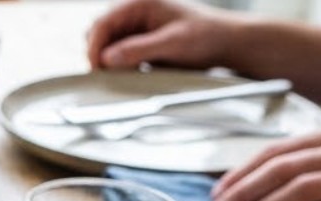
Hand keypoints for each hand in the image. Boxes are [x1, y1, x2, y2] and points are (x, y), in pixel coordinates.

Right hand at [86, 0, 236, 70]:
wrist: (226, 43)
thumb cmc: (207, 35)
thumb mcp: (172, 43)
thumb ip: (138, 49)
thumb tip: (107, 59)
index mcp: (141, 3)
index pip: (102, 23)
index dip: (94, 46)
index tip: (97, 68)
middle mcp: (136, 12)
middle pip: (98, 32)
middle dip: (98, 53)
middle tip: (106, 74)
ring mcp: (137, 27)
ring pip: (106, 44)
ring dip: (107, 60)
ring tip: (120, 73)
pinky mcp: (141, 41)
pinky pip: (118, 53)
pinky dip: (117, 64)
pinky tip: (128, 72)